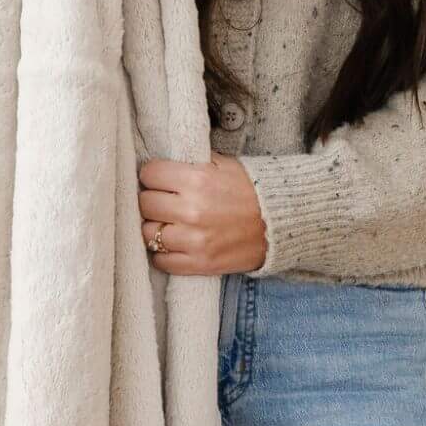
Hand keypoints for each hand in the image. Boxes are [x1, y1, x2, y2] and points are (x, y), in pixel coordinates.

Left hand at [137, 153, 266, 274]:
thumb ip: (192, 161)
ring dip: (156, 228)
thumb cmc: (251, 190)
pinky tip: (174, 244)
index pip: (149, 174)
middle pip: (145, 204)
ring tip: (168, 224)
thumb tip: (163, 162)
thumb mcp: (224, 164)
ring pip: (149, 234)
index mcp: (197, 179)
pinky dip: (163, 254)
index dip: (153, 175)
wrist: (280, 224)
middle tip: (164, 201)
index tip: (159, 180)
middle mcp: (192, 210)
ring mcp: (194, 240)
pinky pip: (161, 261)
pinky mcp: (199, 264)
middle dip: (153, 200)